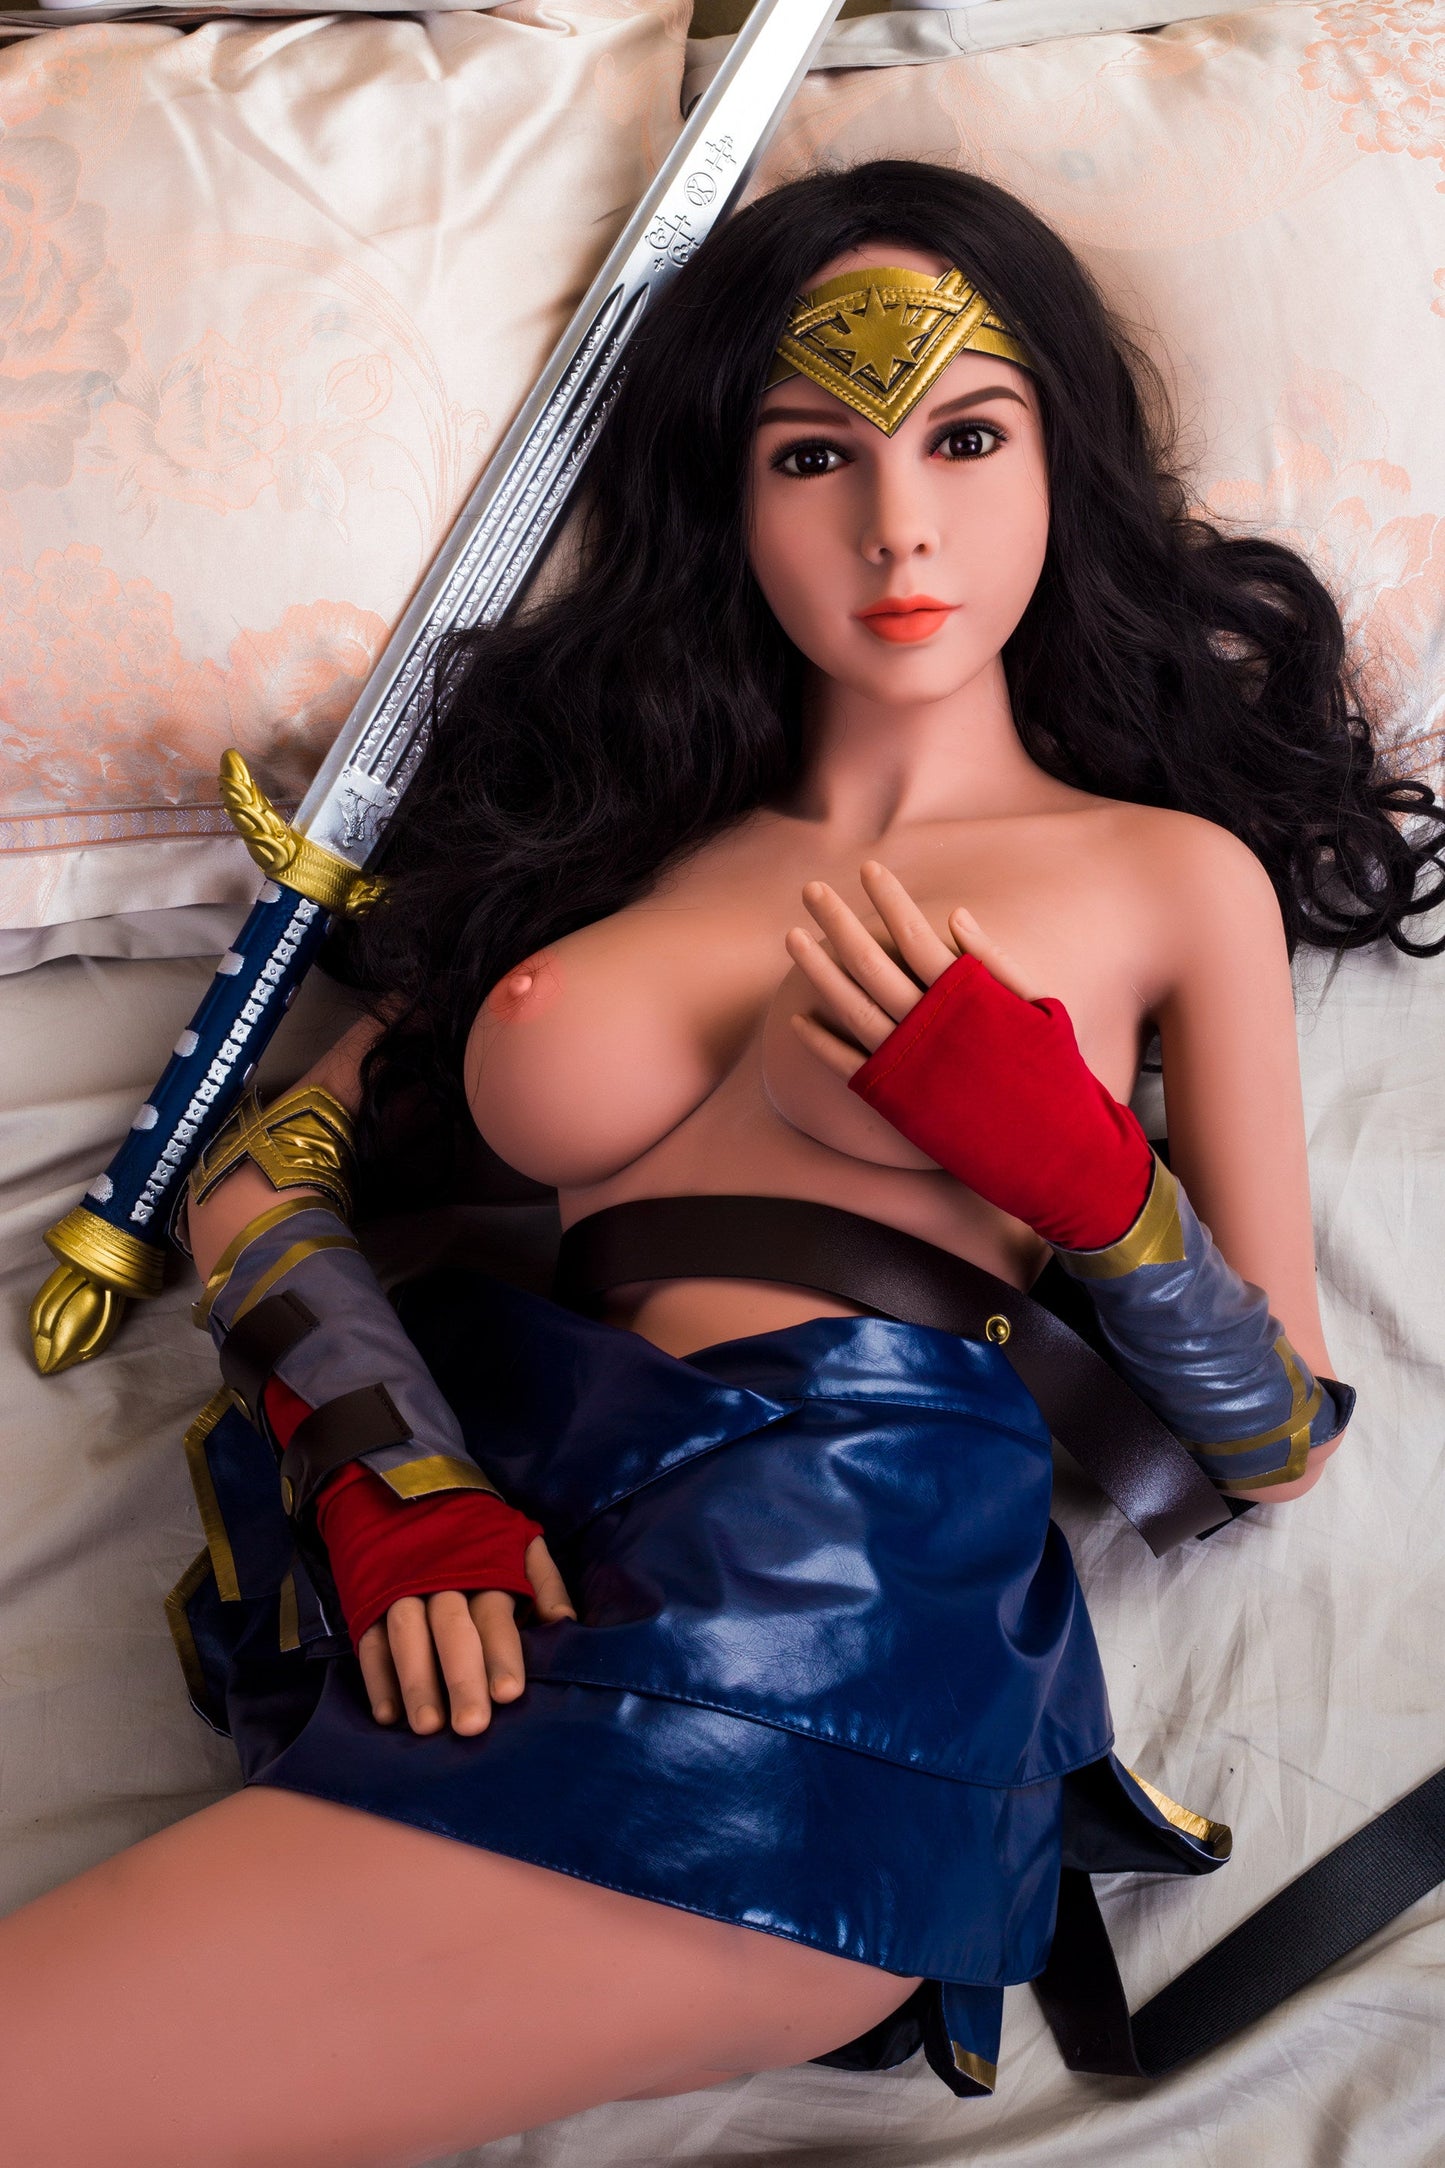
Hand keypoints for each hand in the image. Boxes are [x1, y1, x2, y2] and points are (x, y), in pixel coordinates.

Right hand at [357, 1532, 574, 1736]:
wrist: (405, 1490)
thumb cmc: (474, 1533)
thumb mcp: (517, 1540)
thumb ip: (543, 1581)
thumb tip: (565, 1623)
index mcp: (481, 1566)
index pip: (493, 1614)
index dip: (501, 1653)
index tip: (509, 1694)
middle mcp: (440, 1579)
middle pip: (451, 1629)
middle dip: (462, 1677)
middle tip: (472, 1725)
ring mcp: (399, 1587)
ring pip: (406, 1635)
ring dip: (416, 1682)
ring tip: (428, 1728)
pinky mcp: (367, 1599)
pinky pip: (369, 1640)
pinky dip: (376, 1678)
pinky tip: (388, 1716)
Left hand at [785, 859, 1038, 1076]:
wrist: (1052, 1150)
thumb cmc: (1053, 1072)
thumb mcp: (1039, 1008)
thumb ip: (995, 962)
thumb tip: (955, 915)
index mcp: (968, 998)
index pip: (914, 933)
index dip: (889, 898)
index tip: (867, 867)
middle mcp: (930, 1027)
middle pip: (871, 962)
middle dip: (838, 922)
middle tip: (811, 890)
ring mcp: (909, 1065)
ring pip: (850, 1007)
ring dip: (818, 971)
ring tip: (791, 937)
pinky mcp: (898, 1101)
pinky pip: (848, 1065)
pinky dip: (821, 1044)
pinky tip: (800, 1019)